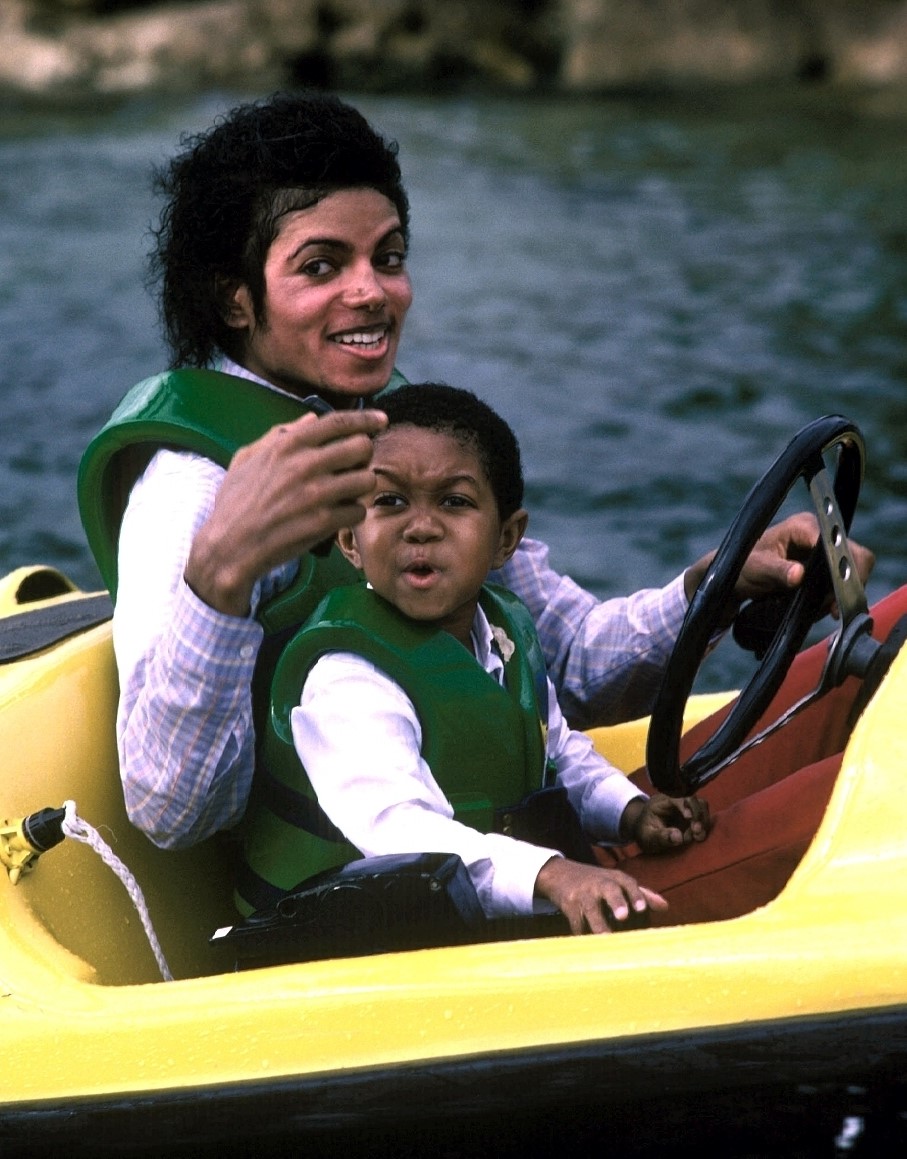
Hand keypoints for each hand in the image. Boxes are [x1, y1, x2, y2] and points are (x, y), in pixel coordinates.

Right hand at [185, 408, 387, 615]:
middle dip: (363, 456)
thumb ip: (279, 435)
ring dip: (360, 488)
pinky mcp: (323, 522)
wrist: (229, 547)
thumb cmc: (235, 504)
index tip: (381, 420)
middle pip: (362, 446)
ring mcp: (316, 494)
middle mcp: (305, 464)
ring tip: (344, 495)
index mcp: (287, 444)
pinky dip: (352, 515)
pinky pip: (358, 511)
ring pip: (366, 479)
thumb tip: (310, 419)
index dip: (366, 418)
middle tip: (353, 467)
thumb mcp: (247, 459)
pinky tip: (337, 517)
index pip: (338, 421)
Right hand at [534, 857, 667, 934]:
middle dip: (617, 902)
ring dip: (598, 924)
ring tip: (606, 938)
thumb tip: (665, 907)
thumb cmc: (596, 881)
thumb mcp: (617, 882)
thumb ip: (641, 894)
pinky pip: (577, 923)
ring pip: (591, 910)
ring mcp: (583, 895)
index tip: (643, 909)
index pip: (628, 883)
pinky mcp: (569, 907)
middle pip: (610, 890)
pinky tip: (589, 948)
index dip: (636, 895)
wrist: (560, 873)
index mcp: (615, 879)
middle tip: (623, 916)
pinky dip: (583, 935)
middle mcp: (600, 884)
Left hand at [620, 793, 709, 852]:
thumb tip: (679, 837)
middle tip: (697, 833)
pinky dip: (704, 826)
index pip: (677, 799)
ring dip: (703, 821)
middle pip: (694, 800)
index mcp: (662, 802)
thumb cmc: (644, 833)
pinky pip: (702, 816)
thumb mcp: (648, 837)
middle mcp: (676, 802)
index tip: (689, 819)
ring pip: (702, 806)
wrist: (644, 832)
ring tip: (698, 837)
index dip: (686, 807)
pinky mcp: (691, 816)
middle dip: (698, 815)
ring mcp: (685, 808)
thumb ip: (661, 837)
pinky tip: (697, 837)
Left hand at [684, 512, 874, 614]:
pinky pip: (843, 583)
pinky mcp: (824, 568)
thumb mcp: (756, 569)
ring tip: (822, 609)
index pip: (838, 541)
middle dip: (846, 584)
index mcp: (803, 526)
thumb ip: (776, 571)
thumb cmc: (741, 566)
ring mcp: (823, 552)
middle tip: (831, 608)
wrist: (735, 578)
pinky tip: (824, 609)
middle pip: (854, 557)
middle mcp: (818, 535)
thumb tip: (798, 575)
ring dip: (840, 594)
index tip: (836, 594)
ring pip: (852, 573)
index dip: (843, 566)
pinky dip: (836, 597)